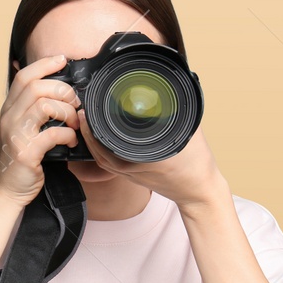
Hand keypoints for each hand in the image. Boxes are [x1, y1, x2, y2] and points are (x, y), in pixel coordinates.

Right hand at [0, 55, 81, 207]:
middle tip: (74, 104)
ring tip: (74, 123)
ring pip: (45, 106)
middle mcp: (9, 118)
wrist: (8, 189)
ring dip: (67, 112)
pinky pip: (52, 133)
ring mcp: (15, 134)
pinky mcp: (25, 152)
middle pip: (36, 87)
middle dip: (63, 91)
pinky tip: (70, 141)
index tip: (62, 60)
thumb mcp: (23, 128)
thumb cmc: (22, 159)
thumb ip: (35, 110)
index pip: (24, 77)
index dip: (44, 64)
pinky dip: (68, 135)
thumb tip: (60, 91)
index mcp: (9, 110)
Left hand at [80, 121, 227, 207]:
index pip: (107, 140)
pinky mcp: (130, 176)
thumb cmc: (196, 164)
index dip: (95, 124)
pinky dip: (99, 148)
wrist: (199, 192)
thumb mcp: (188, 133)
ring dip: (91, 139)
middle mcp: (129, 167)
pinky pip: (107, 161)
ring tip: (86, 120)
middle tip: (83, 110)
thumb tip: (168, 90)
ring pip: (100, 156)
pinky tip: (98, 136)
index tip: (89, 108)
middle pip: (98, 148)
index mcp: (140, 158)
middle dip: (88, 129)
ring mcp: (128, 174)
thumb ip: (176, 111)